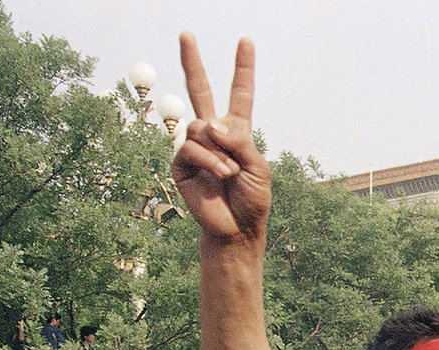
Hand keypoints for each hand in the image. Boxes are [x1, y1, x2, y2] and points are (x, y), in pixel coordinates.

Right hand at [172, 33, 271, 242]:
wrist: (236, 228)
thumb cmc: (252, 199)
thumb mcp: (258, 166)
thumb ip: (239, 140)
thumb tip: (210, 124)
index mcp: (237, 131)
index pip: (240, 93)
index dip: (243, 69)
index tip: (245, 42)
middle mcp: (213, 133)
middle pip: (201, 90)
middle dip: (193, 62)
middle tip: (186, 34)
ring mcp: (195, 146)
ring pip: (200, 127)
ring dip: (220, 152)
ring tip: (230, 174)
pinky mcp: (181, 163)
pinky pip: (192, 148)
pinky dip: (210, 161)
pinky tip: (220, 176)